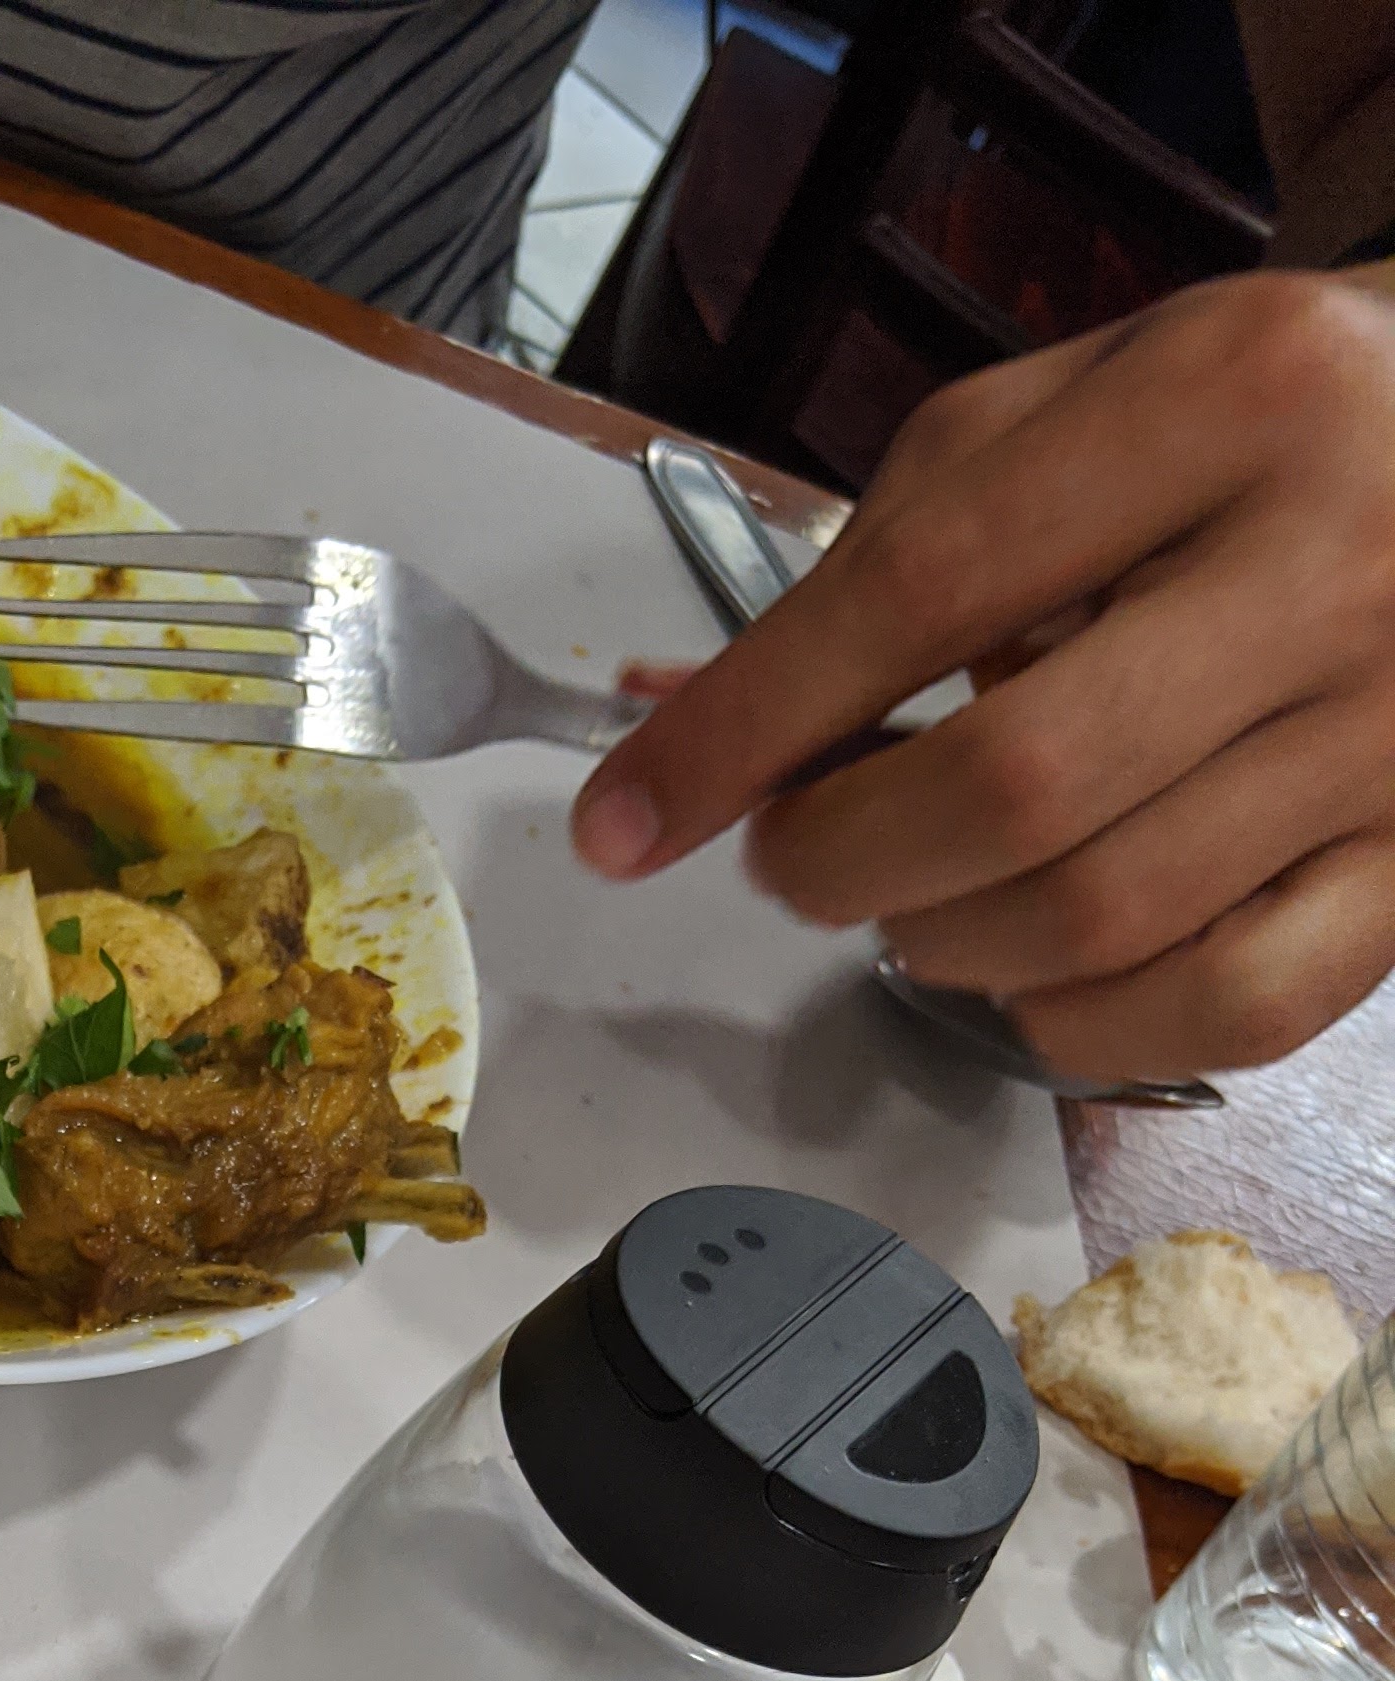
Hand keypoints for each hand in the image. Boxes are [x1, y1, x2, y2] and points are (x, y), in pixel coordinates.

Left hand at [570, 274, 1394, 1082]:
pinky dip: (1085, 1021)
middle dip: (841, 853)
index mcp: (1230, 398)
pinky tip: (1036, 966)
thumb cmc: (1259, 432)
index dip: (744, 729)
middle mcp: (1333, 562)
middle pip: (1011, 787)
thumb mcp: (1093, 398)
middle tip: (794, 853)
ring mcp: (1394, 733)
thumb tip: (696, 722)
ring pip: (1099, 919)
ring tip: (914, 892)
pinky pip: (1226, 1007)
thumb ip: (902, 538)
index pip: (926, 588)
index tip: (624, 821)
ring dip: (941, 941)